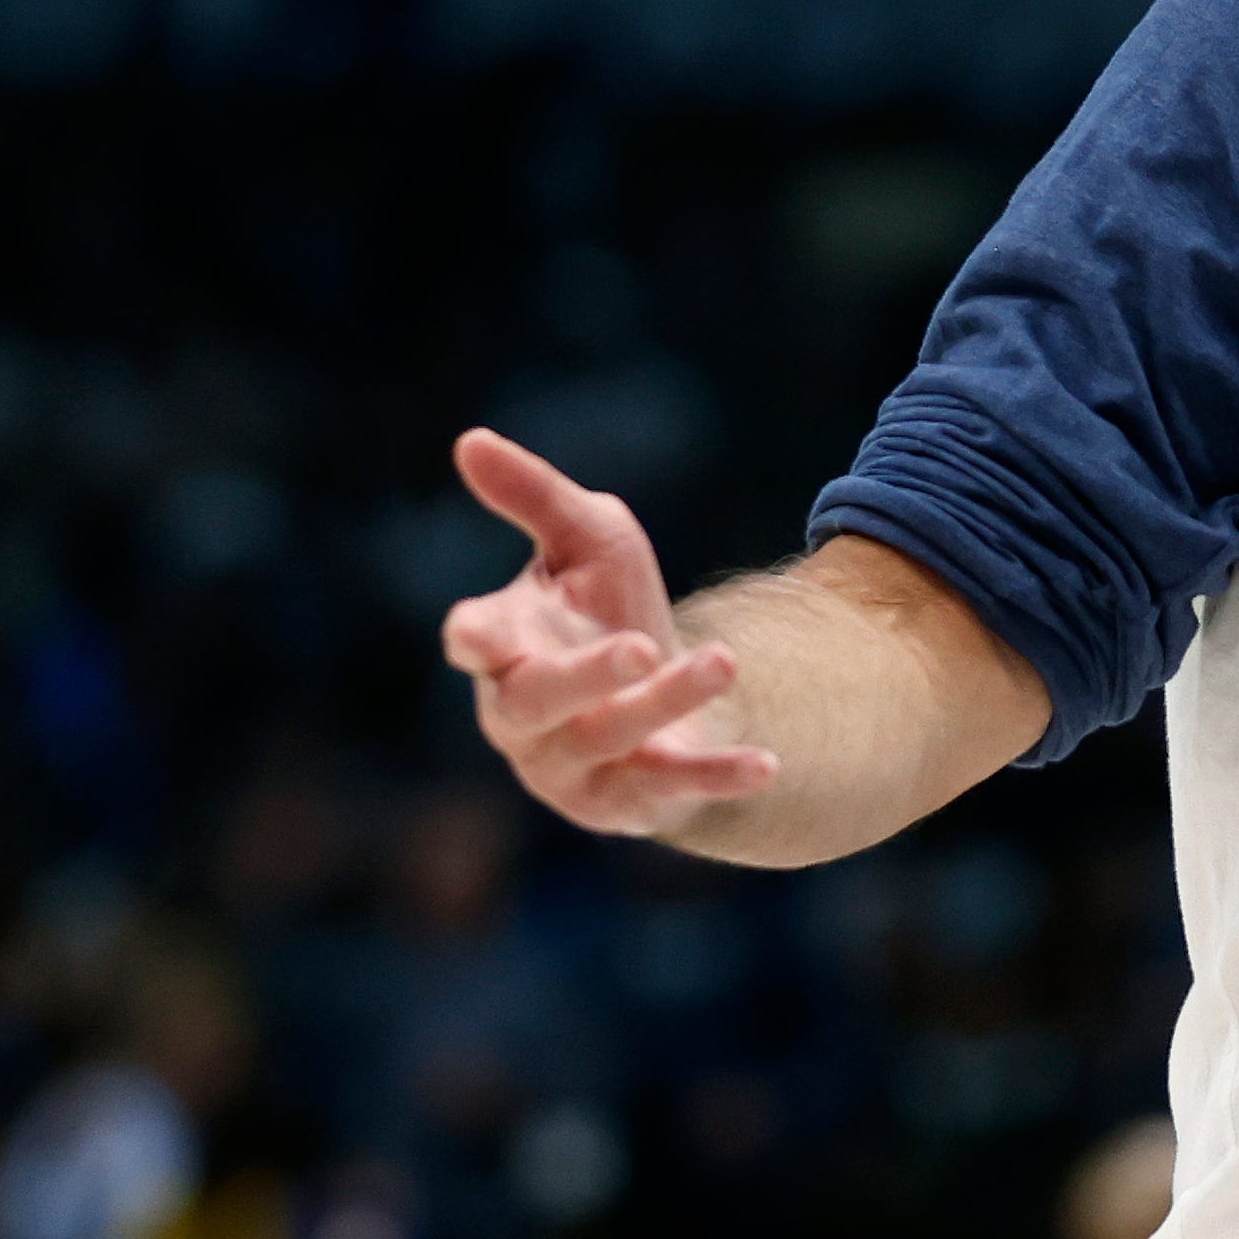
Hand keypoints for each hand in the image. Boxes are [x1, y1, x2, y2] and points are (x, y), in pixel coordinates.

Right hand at [441, 428, 779, 836]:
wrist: (667, 687)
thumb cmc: (608, 603)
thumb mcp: (585, 536)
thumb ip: (534, 494)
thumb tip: (471, 438)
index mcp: (503, 644)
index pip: (473, 642)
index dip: (475, 640)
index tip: (478, 632)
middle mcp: (522, 713)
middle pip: (536, 701)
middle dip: (585, 677)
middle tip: (640, 647)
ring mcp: (569, 764)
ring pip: (609, 738)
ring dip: (669, 703)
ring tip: (726, 660)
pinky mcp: (627, 799)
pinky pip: (670, 790)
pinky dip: (716, 777)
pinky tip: (767, 766)